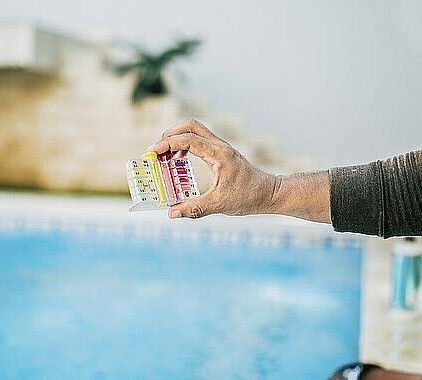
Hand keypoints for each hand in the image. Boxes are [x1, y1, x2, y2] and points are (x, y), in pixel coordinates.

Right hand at [148, 119, 330, 222]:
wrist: (269, 193)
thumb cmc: (249, 197)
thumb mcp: (220, 205)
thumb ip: (194, 208)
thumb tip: (172, 213)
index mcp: (219, 154)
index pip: (189, 139)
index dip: (168, 143)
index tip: (152, 151)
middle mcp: (219, 146)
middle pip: (190, 125)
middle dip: (169, 134)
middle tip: (156, 151)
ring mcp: (220, 147)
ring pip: (194, 130)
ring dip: (176, 139)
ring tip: (164, 157)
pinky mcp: (220, 152)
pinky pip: (199, 140)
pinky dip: (185, 145)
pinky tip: (179, 160)